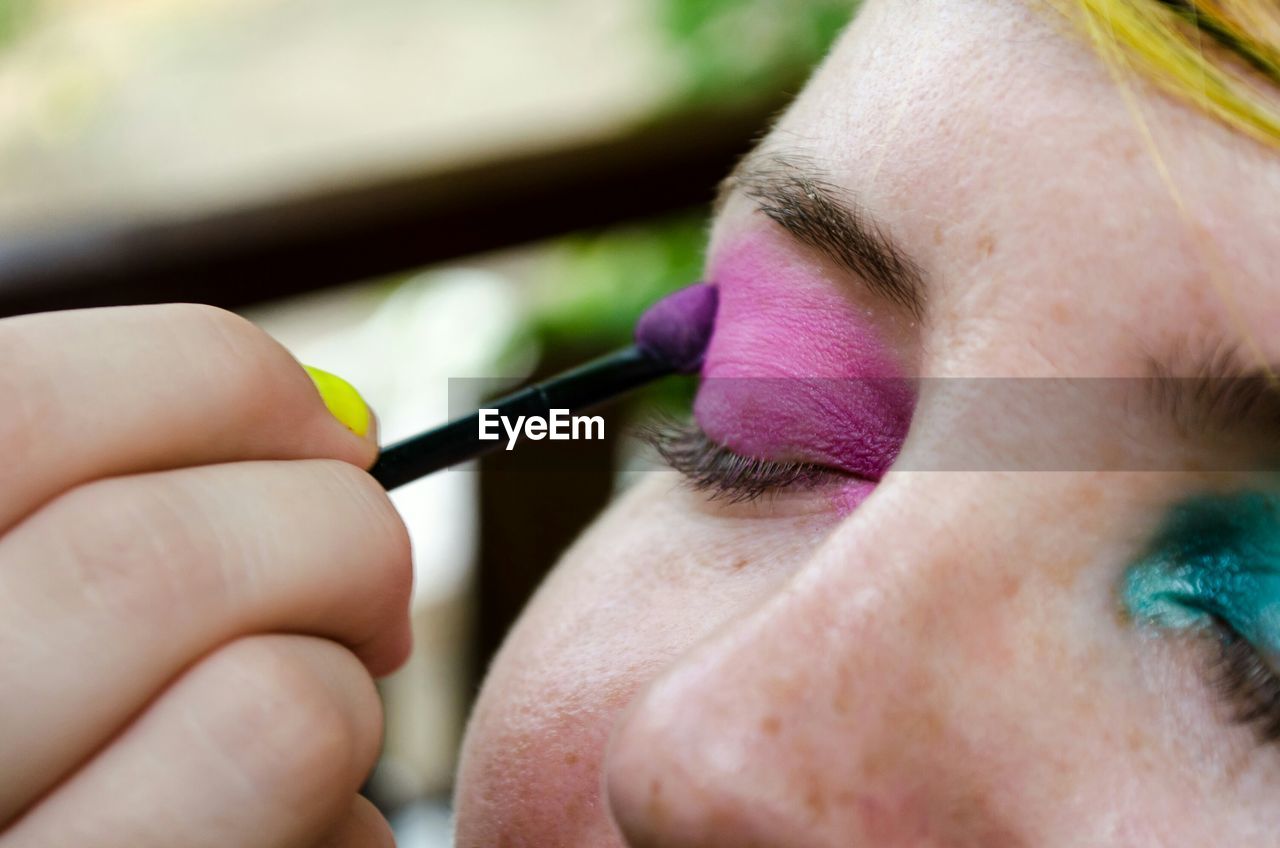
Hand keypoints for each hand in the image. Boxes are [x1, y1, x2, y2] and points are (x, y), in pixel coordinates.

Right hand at [0, 305, 411, 846]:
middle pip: (164, 561)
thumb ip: (122, 491)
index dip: (220, 381)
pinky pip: (337, 842)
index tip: (330, 434)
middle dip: (337, 540)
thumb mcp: (36, 589)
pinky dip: (351, 816)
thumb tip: (336, 420)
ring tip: (314, 717)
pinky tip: (290, 826)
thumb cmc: (67, 718)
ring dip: (346, 694)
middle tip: (368, 586)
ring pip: (279, 714)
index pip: (31, 407)